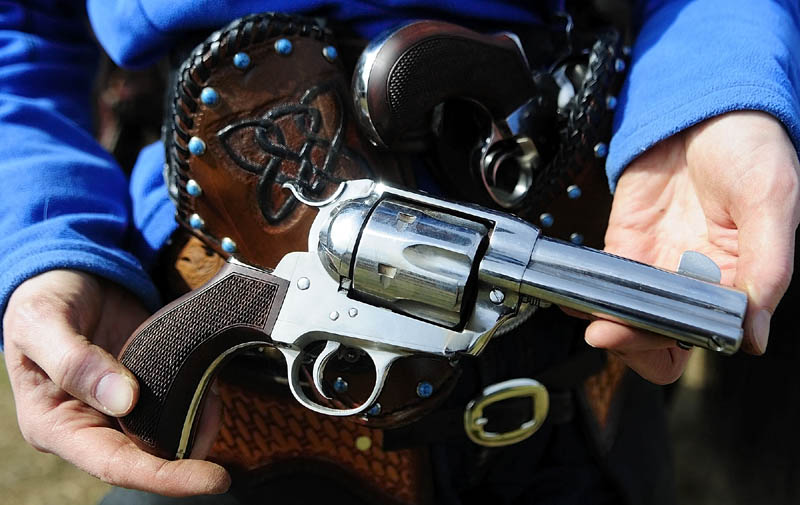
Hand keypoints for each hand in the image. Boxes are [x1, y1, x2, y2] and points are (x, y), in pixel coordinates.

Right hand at [2, 269, 228, 495]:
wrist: (69, 274)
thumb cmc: (44, 299)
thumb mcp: (42, 322)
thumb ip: (74, 362)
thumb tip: (124, 401)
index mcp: (56, 424)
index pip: (114, 465)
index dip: (164, 477)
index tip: (213, 479)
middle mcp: (92, 425)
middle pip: (148, 458)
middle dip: (191, 451)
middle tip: (219, 424)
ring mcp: (121, 408)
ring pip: (169, 435)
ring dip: (199, 424)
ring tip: (213, 396)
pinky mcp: (146, 387)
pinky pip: (179, 404)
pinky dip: (200, 399)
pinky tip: (208, 383)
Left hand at [586, 111, 799, 383]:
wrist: (706, 106)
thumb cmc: (750, 146)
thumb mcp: (771, 201)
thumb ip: (767, 267)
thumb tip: (754, 335)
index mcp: (739, 279)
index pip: (706, 336)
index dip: (678, 344)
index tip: (653, 336)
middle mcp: (697, 280)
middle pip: (661, 338)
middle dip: (634, 344)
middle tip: (612, 333)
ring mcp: (659, 264)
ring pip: (628, 317)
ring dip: (606, 323)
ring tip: (591, 316)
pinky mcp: (627, 244)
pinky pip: (603, 281)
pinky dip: (586, 293)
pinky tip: (574, 295)